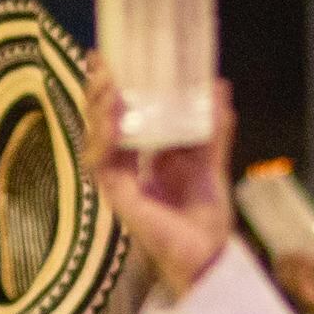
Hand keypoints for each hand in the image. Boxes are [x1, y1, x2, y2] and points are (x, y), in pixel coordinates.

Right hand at [87, 66, 236, 296]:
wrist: (209, 253)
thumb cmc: (206, 216)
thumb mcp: (211, 161)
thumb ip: (213, 128)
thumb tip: (218, 86)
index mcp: (145, 157)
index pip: (122, 117)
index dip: (114, 89)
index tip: (112, 59)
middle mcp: (127, 167)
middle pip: (102, 124)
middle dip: (98, 92)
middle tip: (101, 61)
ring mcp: (119, 182)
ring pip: (95, 139)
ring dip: (97, 109)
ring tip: (105, 82)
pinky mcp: (117, 197)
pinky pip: (103, 163)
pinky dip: (106, 139)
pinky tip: (113, 117)